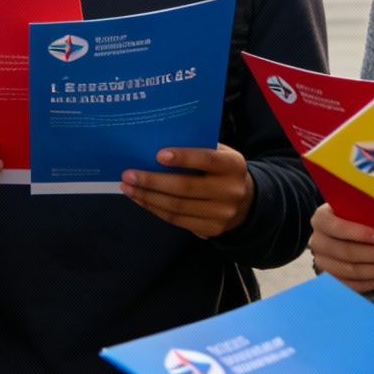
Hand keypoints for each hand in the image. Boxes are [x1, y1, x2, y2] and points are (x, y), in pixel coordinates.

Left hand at [122, 144, 255, 236]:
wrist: (245, 202)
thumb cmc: (221, 170)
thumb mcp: (220, 154)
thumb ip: (198, 149)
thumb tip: (156, 143)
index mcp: (233, 165)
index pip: (207, 159)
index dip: (183, 157)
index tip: (158, 154)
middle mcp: (230, 191)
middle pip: (185, 187)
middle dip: (152, 181)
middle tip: (128, 174)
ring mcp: (221, 213)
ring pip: (177, 207)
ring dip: (147, 197)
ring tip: (128, 187)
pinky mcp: (211, 229)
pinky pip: (176, 220)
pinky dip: (155, 209)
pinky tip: (141, 199)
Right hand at [309, 203, 373, 292]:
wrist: (338, 233)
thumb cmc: (351, 217)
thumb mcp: (354, 209)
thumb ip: (366, 212)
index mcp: (321, 220)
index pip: (337, 227)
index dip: (359, 233)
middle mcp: (318, 243)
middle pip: (349, 253)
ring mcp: (324, 264)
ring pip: (355, 273)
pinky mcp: (334, 281)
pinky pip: (358, 286)